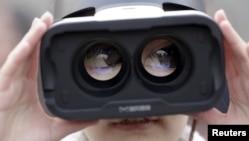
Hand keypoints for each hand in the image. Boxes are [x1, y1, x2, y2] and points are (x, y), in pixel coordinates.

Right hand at [0, 12, 95, 140]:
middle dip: (38, 34)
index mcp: (31, 89)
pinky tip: (30, 42)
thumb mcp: (54, 129)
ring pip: (21, 55)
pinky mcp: (2, 87)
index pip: (39, 62)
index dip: (45, 48)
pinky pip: (11, 67)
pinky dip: (20, 53)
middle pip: (30, 53)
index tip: (56, 35)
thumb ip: (73, 122)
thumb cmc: (24, 140)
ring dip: (31, 37)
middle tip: (49, 18)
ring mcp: (11, 83)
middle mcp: (20, 82)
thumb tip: (93, 117)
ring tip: (42, 22)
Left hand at [193, 10, 248, 123]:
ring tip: (224, 23)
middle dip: (224, 32)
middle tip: (217, 16)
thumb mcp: (214, 117)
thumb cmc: (237, 124)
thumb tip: (183, 106)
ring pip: (240, 53)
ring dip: (233, 38)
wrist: (248, 131)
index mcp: (229, 79)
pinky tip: (248, 44)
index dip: (217, 44)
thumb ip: (200, 109)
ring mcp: (248, 75)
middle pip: (231, 49)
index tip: (207, 32)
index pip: (222, 57)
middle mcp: (239, 74)